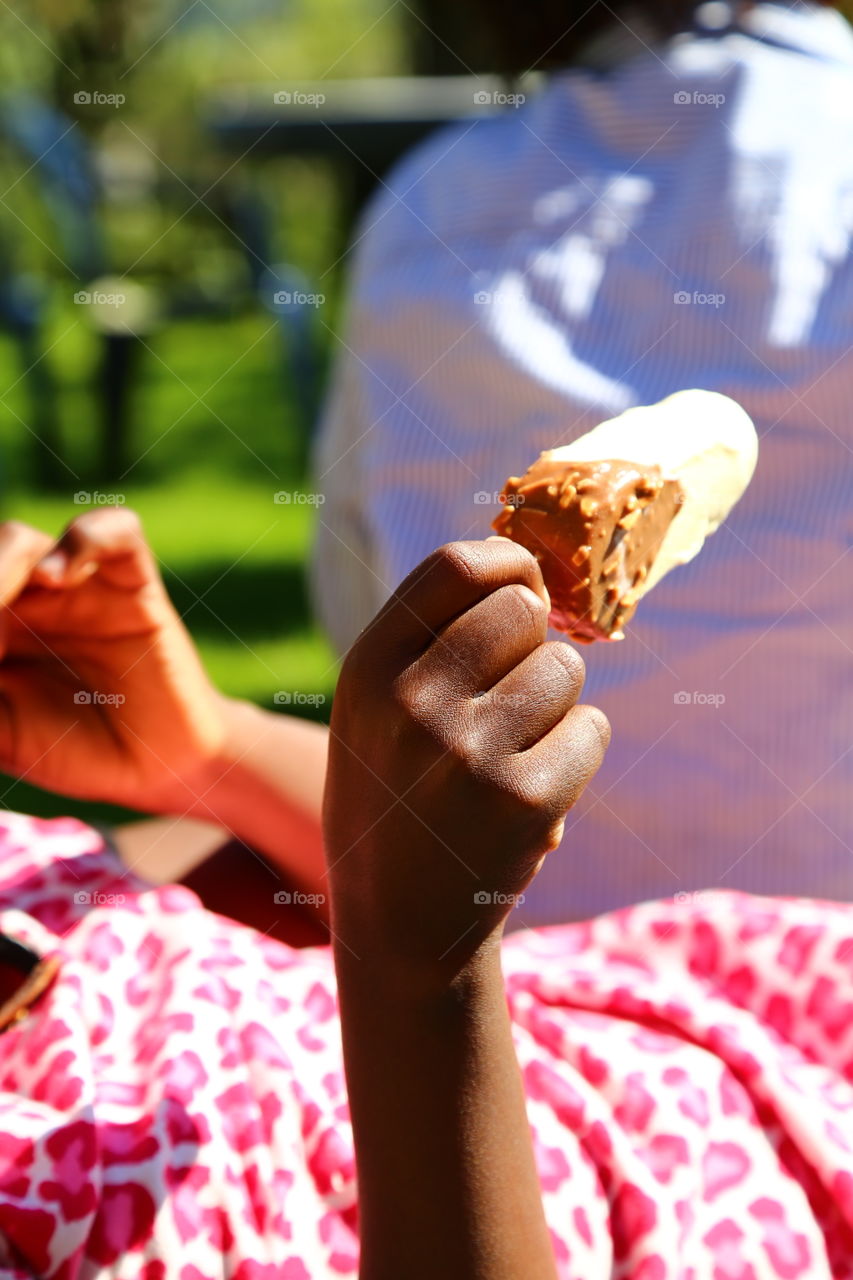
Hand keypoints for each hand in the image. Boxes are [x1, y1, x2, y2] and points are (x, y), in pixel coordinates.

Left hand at [0, 510, 227, 810]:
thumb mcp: (1, 731)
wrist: (155, 766)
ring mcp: (76, 586)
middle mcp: (22, 599)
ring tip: (0, 596)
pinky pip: (115, 530)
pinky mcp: (134, 584)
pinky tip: (56, 578)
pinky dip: (84, 538)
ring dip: (1, 565)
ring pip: (19, 541)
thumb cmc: (72, 751)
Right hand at [324, 539, 609, 978]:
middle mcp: (412, 703)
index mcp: (367, 669)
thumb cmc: (396, 791)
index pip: (456, 566)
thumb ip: (432, 634)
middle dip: (534, 641)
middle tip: (509, 691)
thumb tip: (531, 566)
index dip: (508, 563)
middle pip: (523, 610)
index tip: (526, 584)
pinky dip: (576, 751)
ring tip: (510, 749)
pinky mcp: (525, 799)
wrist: (399, 920)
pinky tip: (532, 785)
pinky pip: (591, 728)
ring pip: (565, 669)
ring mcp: (470, 752)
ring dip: (556, 702)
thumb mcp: (376, 706)